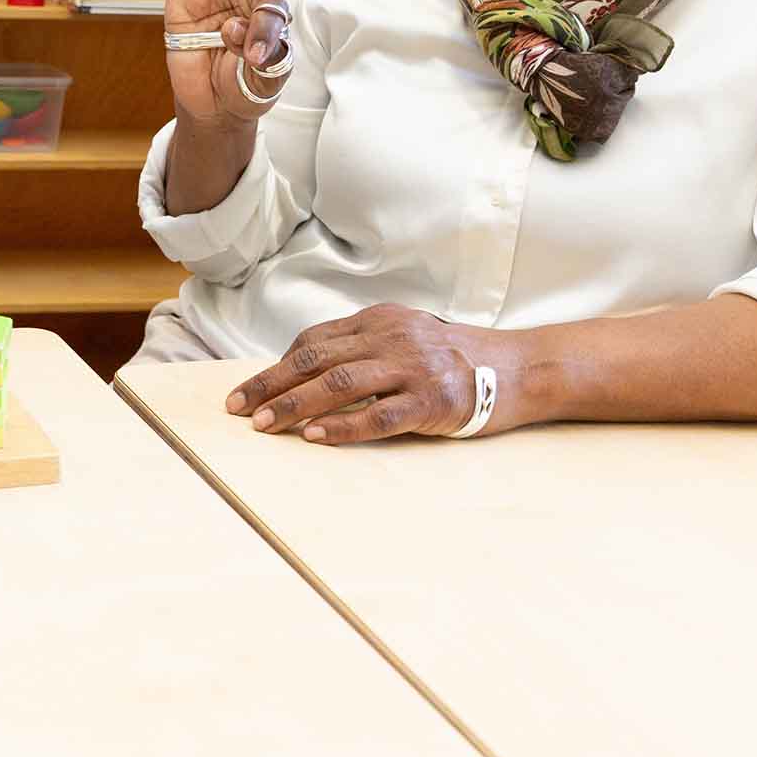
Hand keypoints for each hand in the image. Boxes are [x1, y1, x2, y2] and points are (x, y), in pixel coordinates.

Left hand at [224, 305, 524, 444]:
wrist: (518, 366)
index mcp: (379, 320)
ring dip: (295, 404)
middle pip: (316, 360)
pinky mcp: (432, 400)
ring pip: (340, 384)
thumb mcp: (405, 335)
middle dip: (271, 384)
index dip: (277, 366)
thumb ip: (362, 345)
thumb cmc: (453, 357)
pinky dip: (343, 426)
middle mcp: (391, 338)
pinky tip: (315, 436)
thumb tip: (304, 369)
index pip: (314, 341)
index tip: (247, 390)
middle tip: (238, 408)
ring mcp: (412, 368)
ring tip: (265, 424)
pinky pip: (379, 415)